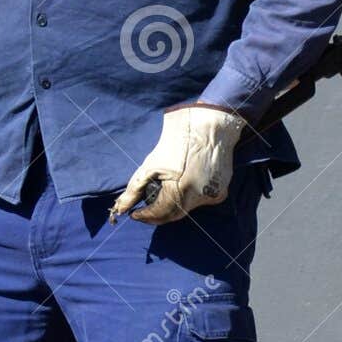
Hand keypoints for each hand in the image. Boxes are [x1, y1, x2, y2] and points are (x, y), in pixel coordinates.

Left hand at [110, 105, 245, 224]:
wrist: (211, 125)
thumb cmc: (178, 140)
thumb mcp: (151, 164)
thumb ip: (135, 189)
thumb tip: (120, 208)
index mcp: (183, 188)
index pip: (160, 213)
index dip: (145, 216)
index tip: (133, 213)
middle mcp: (200, 196)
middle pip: (174, 214)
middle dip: (158, 214)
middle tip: (144, 209)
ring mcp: (214, 195)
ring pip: (188, 208)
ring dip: (173, 204)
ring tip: (163, 192)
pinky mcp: (221, 191)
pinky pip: (200, 200)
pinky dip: (189, 196)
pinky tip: (184, 184)